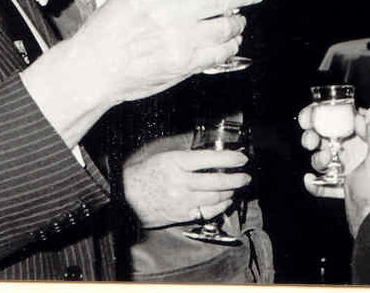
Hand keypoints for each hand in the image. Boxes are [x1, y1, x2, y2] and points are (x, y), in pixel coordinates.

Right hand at [24, 0, 264, 146]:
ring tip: (239, 20)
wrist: (94, 68)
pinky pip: (220, 51)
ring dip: (238, 21)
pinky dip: (231, 44)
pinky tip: (231, 41)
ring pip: (226, 25)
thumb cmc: (107, 31)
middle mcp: (169, 10)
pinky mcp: (184, 63)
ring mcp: (179, 38)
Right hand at [122, 148, 250, 227]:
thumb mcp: (163, 157)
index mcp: (175, 162)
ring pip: (215, 197)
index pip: (209, 159)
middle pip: (217, 181)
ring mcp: (181, 201)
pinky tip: (225, 201)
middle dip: (236, 178)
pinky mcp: (181, 215)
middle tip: (245, 176)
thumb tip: (210, 154)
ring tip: (237, 187)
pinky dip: (220, 207)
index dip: (229, 158)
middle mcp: (180, 182)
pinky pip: (208, 212)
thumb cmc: (143, 174)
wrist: (124, 198)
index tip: (242, 158)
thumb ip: (186, 156)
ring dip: (230, 192)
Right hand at [298, 103, 369, 198]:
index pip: (349, 119)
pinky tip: (310, 180)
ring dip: (318, 158)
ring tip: (322, 163)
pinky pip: (327, 183)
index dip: (330, 114)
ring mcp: (353, 173)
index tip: (314, 114)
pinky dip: (316, 183)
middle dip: (317, 135)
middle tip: (310, 139)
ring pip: (328, 158)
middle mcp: (362, 156)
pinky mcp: (346, 190)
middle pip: (333, 138)